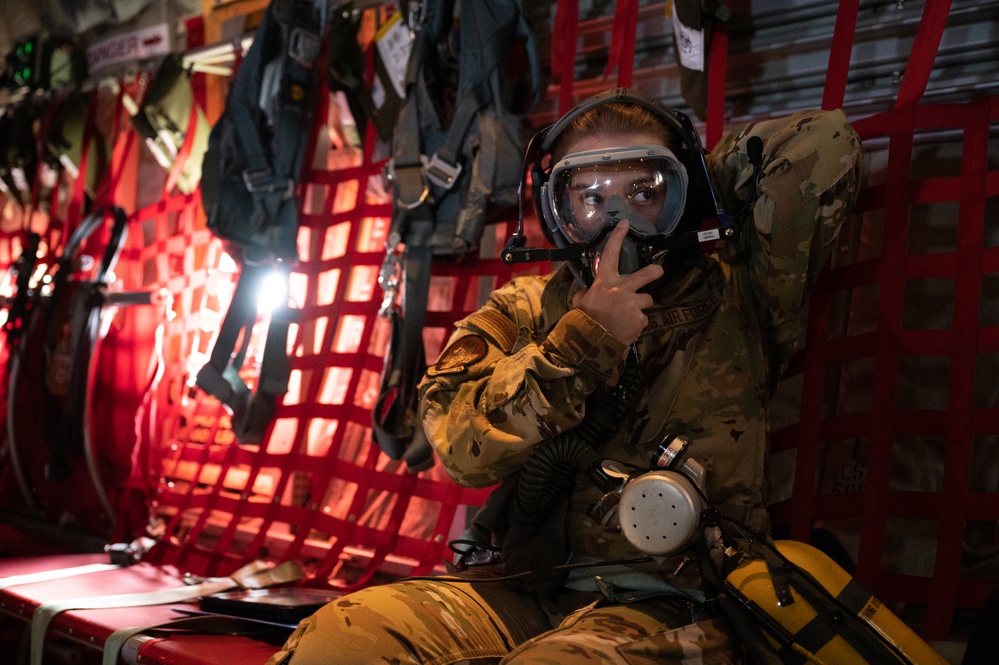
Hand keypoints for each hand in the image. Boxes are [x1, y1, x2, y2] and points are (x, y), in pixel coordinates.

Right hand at [572, 221, 662, 344]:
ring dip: (640, 308)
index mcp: (605, 282)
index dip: (618, 237)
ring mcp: (633, 304)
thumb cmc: (583, 321)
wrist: (591, 343)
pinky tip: (625, 330)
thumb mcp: (580, 302)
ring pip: (647, 301)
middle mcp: (622, 288)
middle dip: (655, 271)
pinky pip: (642, 320)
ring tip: (628, 317)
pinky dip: (636, 325)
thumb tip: (589, 292)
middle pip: (647, 274)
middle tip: (658, 271)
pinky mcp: (640, 319)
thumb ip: (587, 293)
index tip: (625, 223)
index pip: (611, 254)